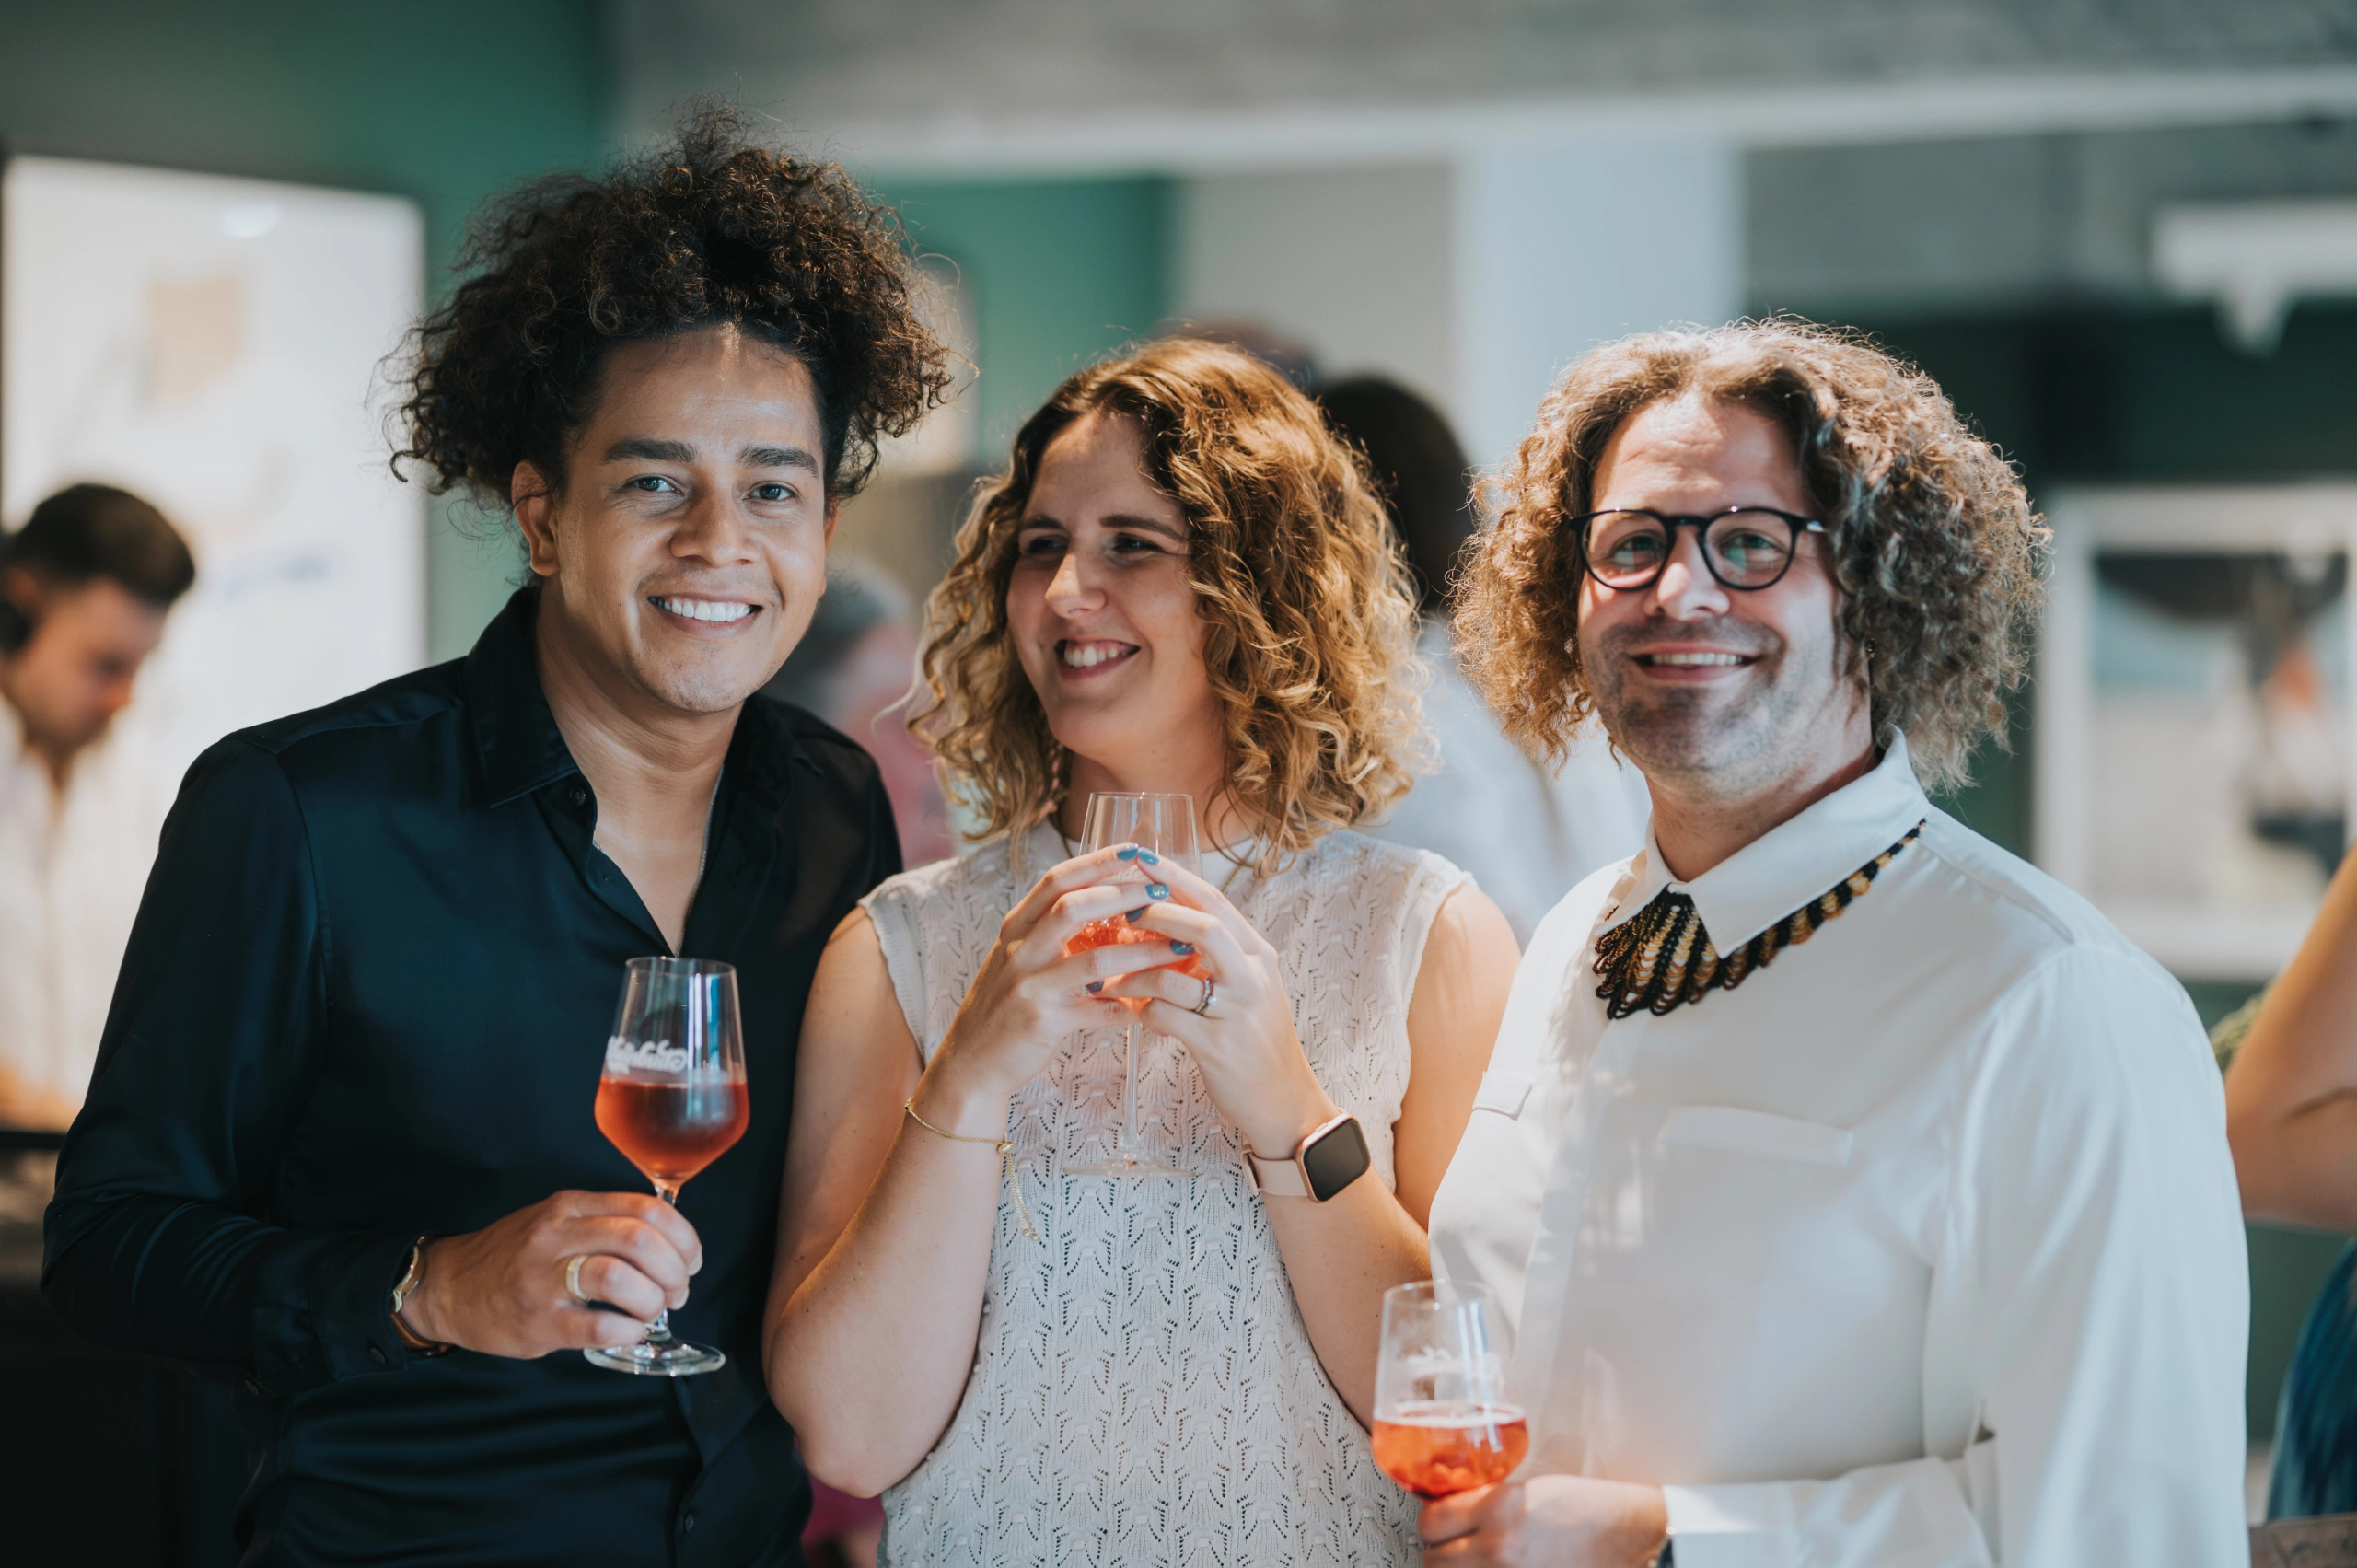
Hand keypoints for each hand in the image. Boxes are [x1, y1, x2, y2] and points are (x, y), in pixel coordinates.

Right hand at [396, 1189, 704, 1358]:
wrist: (448, 1287)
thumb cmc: (512, 1256)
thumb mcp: (556, 1220)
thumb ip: (604, 1221)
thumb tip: (667, 1242)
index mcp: (571, 1206)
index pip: (646, 1208)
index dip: (683, 1236)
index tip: (691, 1259)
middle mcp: (558, 1235)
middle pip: (640, 1238)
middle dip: (675, 1269)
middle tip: (678, 1291)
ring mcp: (545, 1278)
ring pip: (621, 1276)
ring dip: (653, 1299)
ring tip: (652, 1311)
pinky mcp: (538, 1321)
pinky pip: (599, 1324)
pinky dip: (629, 1330)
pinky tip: (628, 1331)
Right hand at [920, 845, 1200, 1130]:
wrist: (973, 1060)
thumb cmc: (1006, 1004)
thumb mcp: (1022, 957)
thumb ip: (1055, 931)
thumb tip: (1111, 901)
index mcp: (1017, 927)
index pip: (1057, 880)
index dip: (1096, 861)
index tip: (1134, 849)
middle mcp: (1020, 950)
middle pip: (1074, 907)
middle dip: (1124, 894)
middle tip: (1163, 890)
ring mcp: (1030, 986)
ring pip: (1095, 960)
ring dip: (1142, 952)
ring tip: (1179, 946)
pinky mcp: (1043, 1021)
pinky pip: (1098, 1010)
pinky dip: (1131, 1005)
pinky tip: (1158, 1002)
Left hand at [1095, 857, 1334, 1158]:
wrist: (1284, 1101)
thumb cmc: (1257, 1040)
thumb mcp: (1248, 987)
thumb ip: (1217, 956)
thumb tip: (1168, 922)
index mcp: (1259, 954)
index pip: (1215, 901)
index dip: (1174, 876)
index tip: (1139, 857)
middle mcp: (1253, 976)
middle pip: (1203, 926)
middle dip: (1156, 912)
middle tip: (1120, 909)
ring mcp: (1236, 1011)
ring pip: (1175, 974)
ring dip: (1134, 970)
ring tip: (1109, 972)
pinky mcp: (1217, 1045)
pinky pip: (1165, 1016)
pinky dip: (1140, 1010)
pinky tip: (1130, 1013)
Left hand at [1419, 1477, 1669, 1566]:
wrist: (1631, 1539)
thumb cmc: (1588, 1509)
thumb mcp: (1529, 1490)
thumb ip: (1486, 1501)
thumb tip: (1451, 1511)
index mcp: (1498, 1510)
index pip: (1430, 1522)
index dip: (1433, 1524)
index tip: (1441, 1524)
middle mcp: (1498, 1548)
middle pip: (1433, 1560)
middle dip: (1442, 1553)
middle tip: (1457, 1547)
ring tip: (1478, 1563)